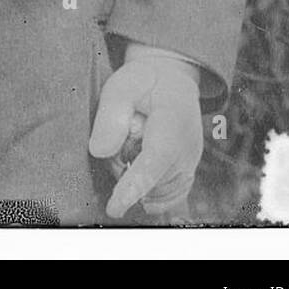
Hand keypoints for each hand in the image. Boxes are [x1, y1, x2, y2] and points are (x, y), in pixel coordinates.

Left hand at [88, 47, 203, 218]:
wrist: (174, 81)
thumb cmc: (144, 82)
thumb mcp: (121, 86)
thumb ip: (110, 116)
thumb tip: (99, 152)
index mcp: (172, 122)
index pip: (154, 160)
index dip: (134, 185)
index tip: (115, 207)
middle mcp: (187, 150)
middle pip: (147, 179)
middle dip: (123, 165)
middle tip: (125, 128)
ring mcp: (189, 165)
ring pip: (152, 192)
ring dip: (133, 175)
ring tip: (135, 139)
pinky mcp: (187, 176)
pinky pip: (164, 197)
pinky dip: (146, 188)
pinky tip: (138, 163)